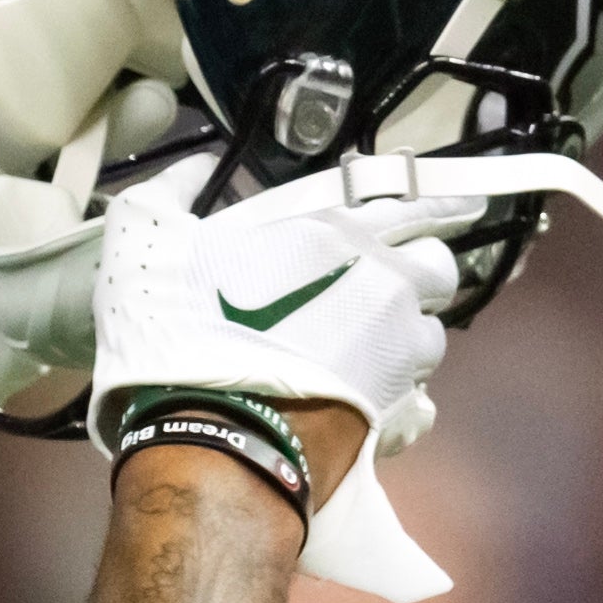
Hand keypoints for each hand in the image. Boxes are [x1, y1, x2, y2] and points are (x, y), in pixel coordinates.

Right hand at [87, 157, 469, 600]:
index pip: (415, 208)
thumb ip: (171, 190)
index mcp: (334, 235)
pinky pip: (420, 398)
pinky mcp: (397, 411)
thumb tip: (196, 165)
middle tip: (378, 290)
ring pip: (432, 336)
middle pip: (439, 269)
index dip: (436, 210)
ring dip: (406, 339)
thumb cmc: (180, 332)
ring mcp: (398, 352)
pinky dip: (399, 396)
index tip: (457, 210)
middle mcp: (384, 286)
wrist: (210, 437)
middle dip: (418, 275)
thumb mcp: (145, 240)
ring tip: (361, 354)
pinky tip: (362, 399)